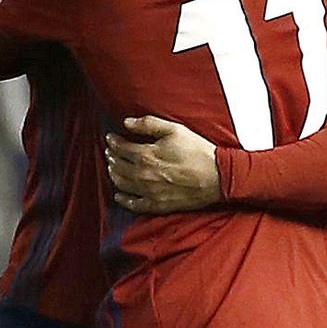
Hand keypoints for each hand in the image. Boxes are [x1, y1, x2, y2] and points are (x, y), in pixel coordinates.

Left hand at [106, 115, 220, 211]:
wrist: (216, 177)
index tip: (110, 138)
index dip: (113, 141)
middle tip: (109, 152)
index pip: (122, 147)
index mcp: (147, 155)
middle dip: (112, 157)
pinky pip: (134, 204)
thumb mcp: (175, 130)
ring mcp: (149, 191)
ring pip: (122, 184)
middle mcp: (143, 174)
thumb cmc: (198, 152)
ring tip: (112, 168)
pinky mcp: (158, 205)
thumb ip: (149, 124)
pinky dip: (124, 199)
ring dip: (114, 175)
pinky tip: (119, 195)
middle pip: (119, 166)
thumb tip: (127, 122)